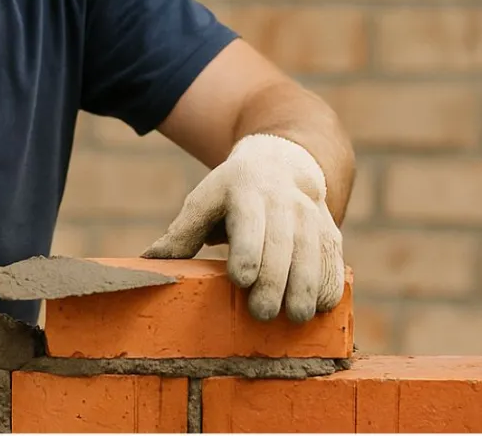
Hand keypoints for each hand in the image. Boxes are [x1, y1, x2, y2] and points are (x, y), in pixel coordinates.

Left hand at [142, 133, 345, 322]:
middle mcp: (283, 201)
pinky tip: (320, 307)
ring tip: (296, 317)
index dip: (248, 251)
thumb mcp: (205, 200)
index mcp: (246, 190)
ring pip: (313, 253)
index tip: (241, 279)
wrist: (283, 164)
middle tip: (263, 313)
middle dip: (275, 280)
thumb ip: (182, 233)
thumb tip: (147, 263)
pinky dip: (331, 284)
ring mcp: (311, 215)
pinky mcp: (330, 231)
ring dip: (307, 287)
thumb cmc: (232, 192)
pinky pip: (334, 259)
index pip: (249, 222)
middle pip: (283, 244)